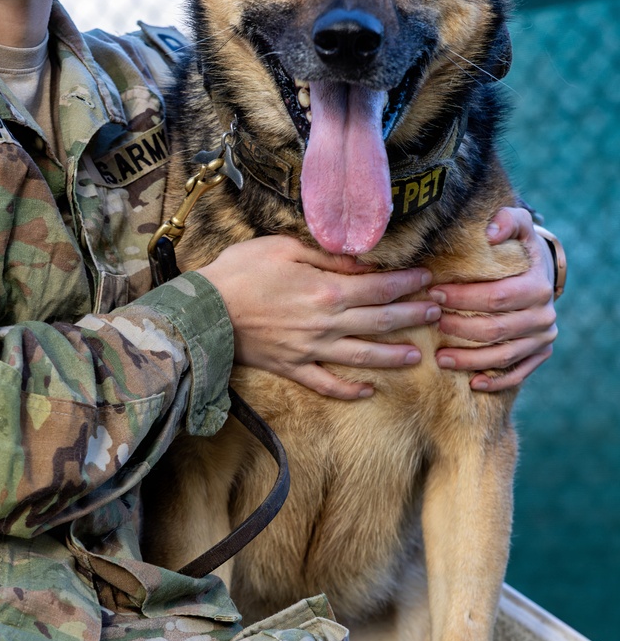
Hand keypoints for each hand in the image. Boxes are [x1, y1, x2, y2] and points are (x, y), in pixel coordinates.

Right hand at [197, 235, 439, 399]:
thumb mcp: (284, 248)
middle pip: (379, 321)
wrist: (203, 310)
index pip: (379, 288)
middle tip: (436, 314)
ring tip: (416, 356)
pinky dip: (348, 390)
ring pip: (362, 357)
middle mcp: (326, 324)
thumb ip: (327, 258)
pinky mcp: (292, 368)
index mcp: (327, 291)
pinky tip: (367, 391)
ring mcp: (310, 350)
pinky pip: (326, 384)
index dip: (407, 283)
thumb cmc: (240, 271)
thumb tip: (362, 261)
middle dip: (412, 316)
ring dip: (392, 356)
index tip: (427, 278)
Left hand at [429, 206, 556, 391]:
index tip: (433, 293)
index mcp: (537, 285)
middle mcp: (544, 315)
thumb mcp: (517, 226)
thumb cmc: (518, 248)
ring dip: (471, 360)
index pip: (496, 296)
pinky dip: (496, 381)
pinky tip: (472, 383)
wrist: (541, 271)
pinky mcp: (540, 354)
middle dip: (461, 328)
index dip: (463, 297)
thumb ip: (507, 221)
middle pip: (497, 329)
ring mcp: (543, 338)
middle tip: (432, 324)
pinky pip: (518, 373)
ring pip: (504, 356)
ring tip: (441, 359)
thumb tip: (490, 232)